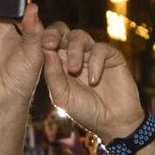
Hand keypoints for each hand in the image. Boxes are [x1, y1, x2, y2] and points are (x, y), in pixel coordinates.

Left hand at [38, 22, 143, 139]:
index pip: (48, 41)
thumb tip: (46, 50)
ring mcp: (93, 54)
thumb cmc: (85, 111)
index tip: (41, 44)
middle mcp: (75, 54)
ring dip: (74, 51)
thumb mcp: (62, 96)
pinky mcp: (112, 56)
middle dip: (54, 34)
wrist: (112, 123)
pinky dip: (95, 62)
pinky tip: (94, 80)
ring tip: (74, 70)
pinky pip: (100, 49)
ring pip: (80, 36)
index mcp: (59, 63)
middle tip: (50, 44)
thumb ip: (53, 75)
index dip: (43, 37)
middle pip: (62, 31)